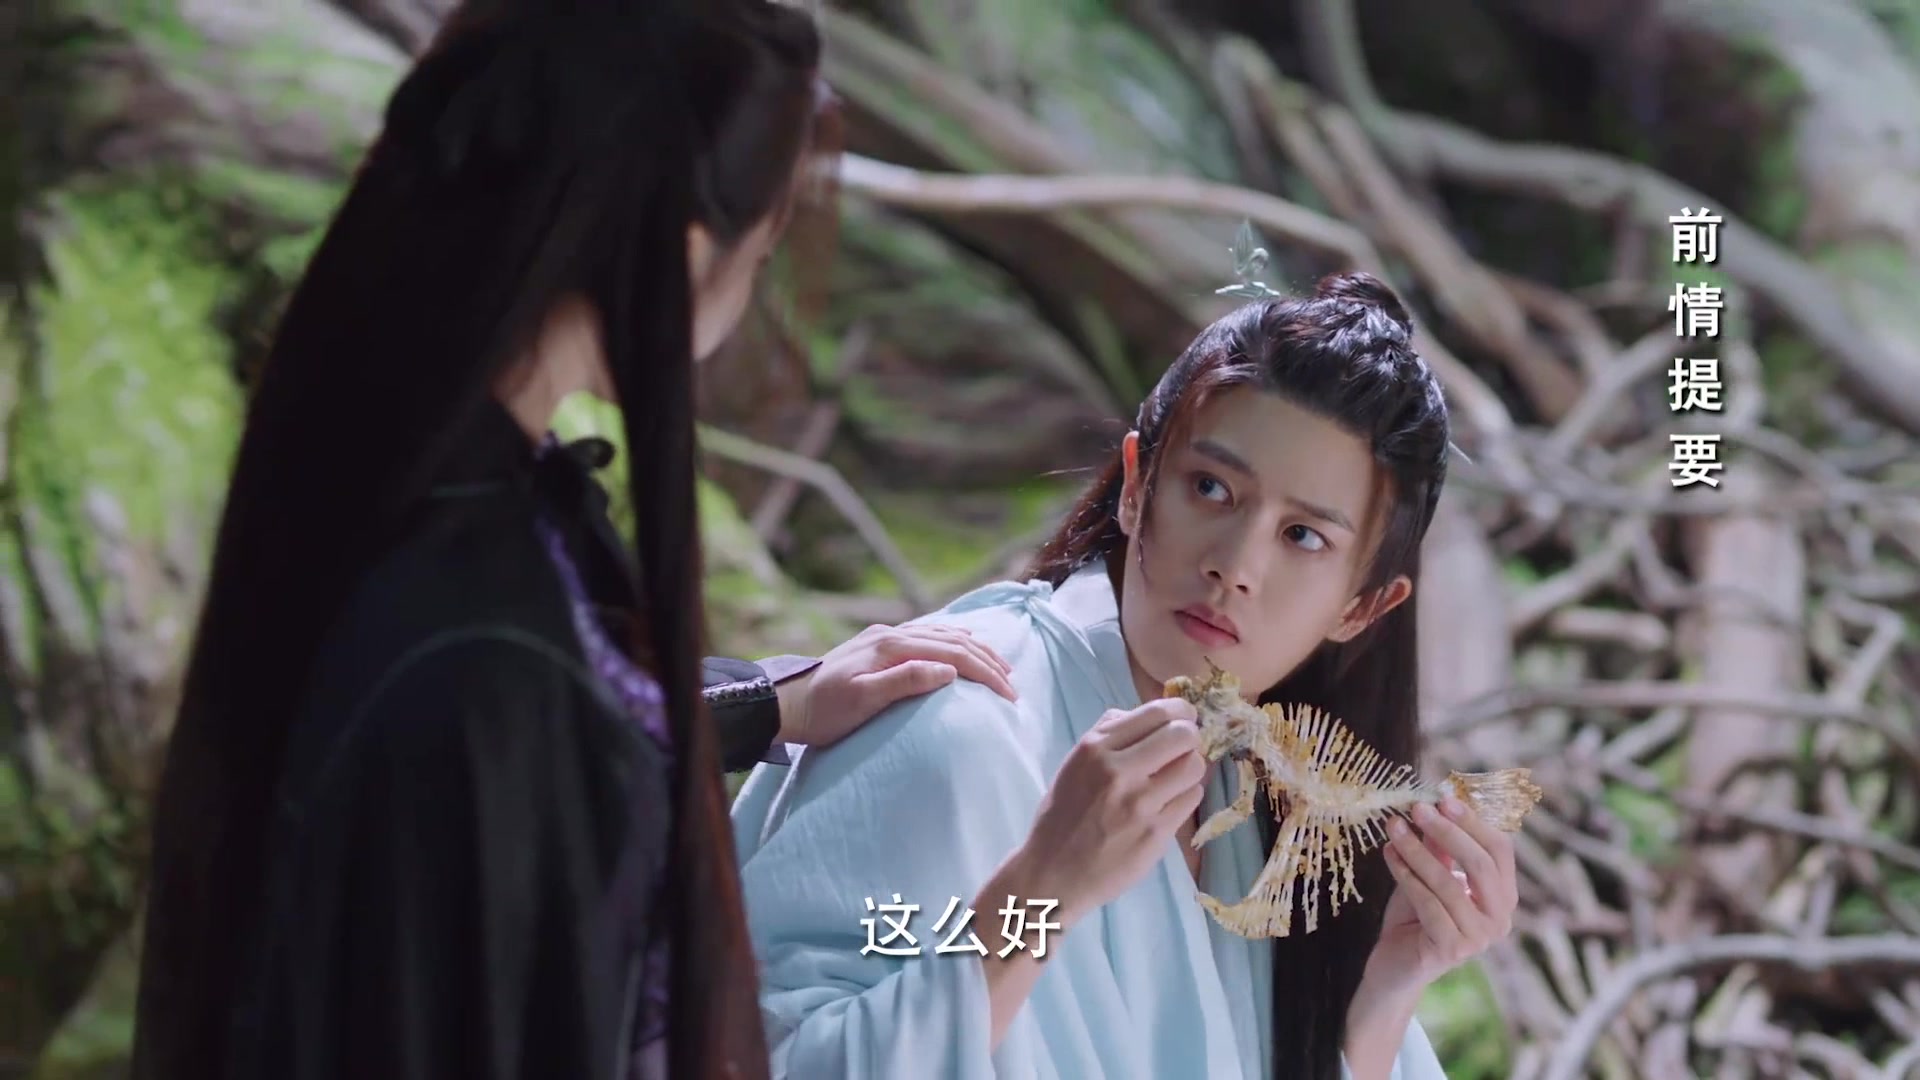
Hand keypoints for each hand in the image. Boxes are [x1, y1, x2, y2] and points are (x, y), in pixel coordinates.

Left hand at [775, 623, 1016, 747]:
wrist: (786, 703)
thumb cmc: (824, 711)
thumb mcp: (862, 701)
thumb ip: (904, 681)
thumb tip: (948, 671)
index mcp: (892, 645)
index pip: (952, 654)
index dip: (985, 674)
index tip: (1009, 696)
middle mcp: (892, 634)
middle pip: (953, 640)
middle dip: (988, 662)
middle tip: (1014, 686)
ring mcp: (886, 636)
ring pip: (943, 634)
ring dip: (975, 650)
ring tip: (1000, 667)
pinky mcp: (880, 644)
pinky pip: (929, 636)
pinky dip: (954, 643)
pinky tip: (962, 651)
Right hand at [1008, 699, 1207, 929]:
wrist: (1054, 871)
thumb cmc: (1064, 815)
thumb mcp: (1075, 764)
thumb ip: (1110, 734)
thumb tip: (1154, 716)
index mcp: (1095, 748)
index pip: (1157, 713)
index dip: (1181, 711)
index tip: (1185, 718)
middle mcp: (1117, 770)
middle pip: (1182, 735)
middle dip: (1191, 737)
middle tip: (1186, 748)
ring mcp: (1139, 803)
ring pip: (1193, 767)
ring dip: (1192, 769)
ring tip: (1178, 778)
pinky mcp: (1155, 832)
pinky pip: (1191, 799)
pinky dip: (1187, 795)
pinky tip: (1172, 802)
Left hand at [1364, 797, 1518, 999]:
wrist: (1395, 963)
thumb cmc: (1415, 914)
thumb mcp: (1429, 872)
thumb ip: (1439, 846)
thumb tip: (1438, 803)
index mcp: (1503, 895)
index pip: (1499, 850)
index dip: (1473, 822)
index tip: (1443, 799)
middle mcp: (1500, 918)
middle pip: (1481, 864)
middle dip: (1447, 832)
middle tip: (1417, 809)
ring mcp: (1479, 937)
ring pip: (1449, 882)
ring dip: (1417, 850)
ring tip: (1393, 828)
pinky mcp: (1453, 949)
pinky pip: (1428, 903)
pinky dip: (1406, 875)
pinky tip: (1389, 855)